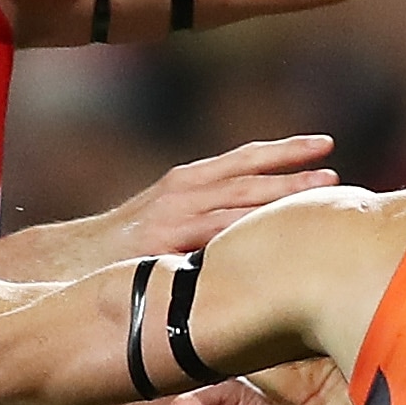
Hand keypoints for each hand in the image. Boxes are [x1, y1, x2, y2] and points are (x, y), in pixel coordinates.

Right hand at [114, 133, 335, 255]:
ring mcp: (174, 215)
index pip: (244, 159)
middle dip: (295, 172)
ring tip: (322, 194)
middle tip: (336, 173)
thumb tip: (249, 230)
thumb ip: (204, 217)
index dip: (285, 151)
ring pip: (239, 202)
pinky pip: (214, 236)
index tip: (325, 144)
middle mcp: (183, 190)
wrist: (70, 260)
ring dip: (283, 197)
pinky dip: (248, 233)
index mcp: (187, 181)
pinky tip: (278, 237)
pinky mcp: (164, 242)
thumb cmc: (125, 248)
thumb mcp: (167, 221)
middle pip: (249, 176)